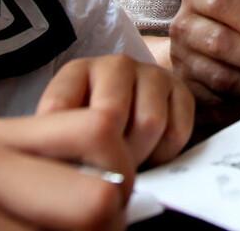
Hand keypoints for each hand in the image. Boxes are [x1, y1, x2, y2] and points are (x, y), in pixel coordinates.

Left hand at [37, 55, 193, 165]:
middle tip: (103, 174)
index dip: (61, 146)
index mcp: (78, 71)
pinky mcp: (181, 90)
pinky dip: (164, 154)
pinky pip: (177, 131)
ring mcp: (152, 74)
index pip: (58, 107)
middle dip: (107, 155)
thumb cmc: (91, 132)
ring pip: (149, 123)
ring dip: (138, 155)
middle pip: (109, 116)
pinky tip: (151, 155)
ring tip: (127, 165)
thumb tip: (63, 170)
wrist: (134, 115)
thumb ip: (59, 143)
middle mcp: (116, 65)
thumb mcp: (63, 133)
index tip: (66, 167)